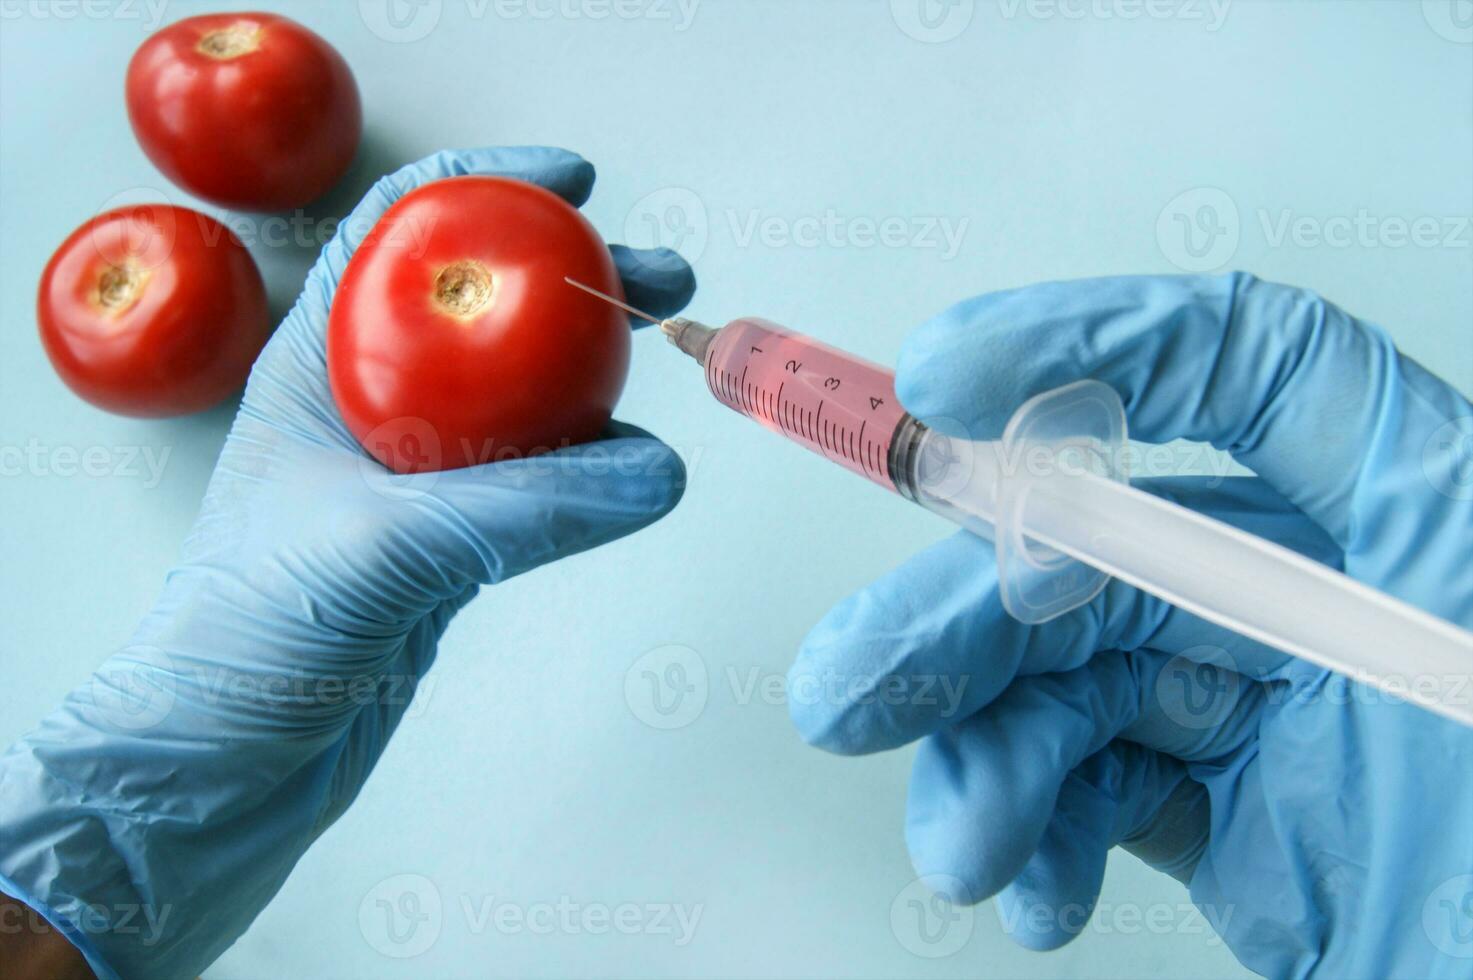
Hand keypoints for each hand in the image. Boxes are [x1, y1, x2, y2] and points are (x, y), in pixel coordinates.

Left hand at [0, 147, 694, 979]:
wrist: (226, 755)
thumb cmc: (249, 632)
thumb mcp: (382, 546)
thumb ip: (523, 506)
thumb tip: (656, 470)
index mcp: (320, 363)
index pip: (397, 230)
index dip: (485, 185)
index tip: (572, 181)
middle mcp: (370, 403)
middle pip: (482, 305)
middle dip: (574, 279)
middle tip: (659, 281)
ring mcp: (415, 471)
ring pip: (521, 395)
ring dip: (597, 373)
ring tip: (666, 362)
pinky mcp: (451, 537)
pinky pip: (537, 478)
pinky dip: (593, 467)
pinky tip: (636, 471)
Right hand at [788, 273, 1472, 976]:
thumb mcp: (1450, 674)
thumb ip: (1273, 598)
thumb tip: (1043, 565)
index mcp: (1425, 514)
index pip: (1262, 360)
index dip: (1098, 341)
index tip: (945, 379)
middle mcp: (1330, 589)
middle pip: (1103, 549)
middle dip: (961, 620)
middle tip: (851, 686)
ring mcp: (1268, 702)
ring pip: (1071, 679)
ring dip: (985, 757)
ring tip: (963, 845)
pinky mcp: (1227, 807)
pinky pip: (1095, 784)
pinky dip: (1040, 834)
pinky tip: (1033, 887)